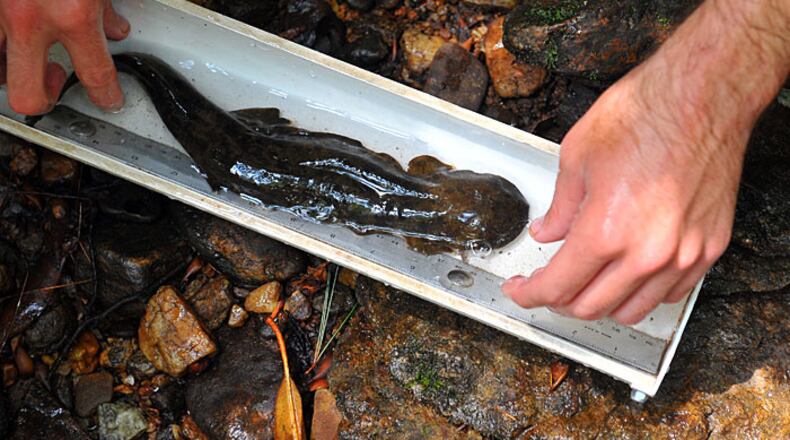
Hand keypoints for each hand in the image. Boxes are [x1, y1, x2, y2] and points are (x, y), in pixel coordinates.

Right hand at [0, 0, 128, 114]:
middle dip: (44, 98)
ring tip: (29, 61)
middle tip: (58, 83)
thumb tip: (113, 27)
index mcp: (73, 13)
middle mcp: (29, 17)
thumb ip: (105, 9)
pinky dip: (3, 42)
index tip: (109, 100)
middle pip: (27, 94)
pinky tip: (15, 31)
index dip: (106, 95)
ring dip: (12, 72)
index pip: (95, 75)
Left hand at [501, 0, 789, 324]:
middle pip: (590, 306)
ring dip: (600, 303)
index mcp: (605, 232)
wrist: (705, 94)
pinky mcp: (710, 247)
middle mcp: (645, 253)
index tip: (518, 290)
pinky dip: (641, 293)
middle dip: (559, 300)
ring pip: (632, 310)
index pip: (556, 286)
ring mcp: (682, 255)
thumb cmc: (645, 114)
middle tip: (545, 283)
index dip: (529, 294)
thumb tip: (547, 233)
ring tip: (585, 282)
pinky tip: (627, 274)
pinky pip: (670, 293)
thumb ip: (560, 207)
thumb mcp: (577, 156)